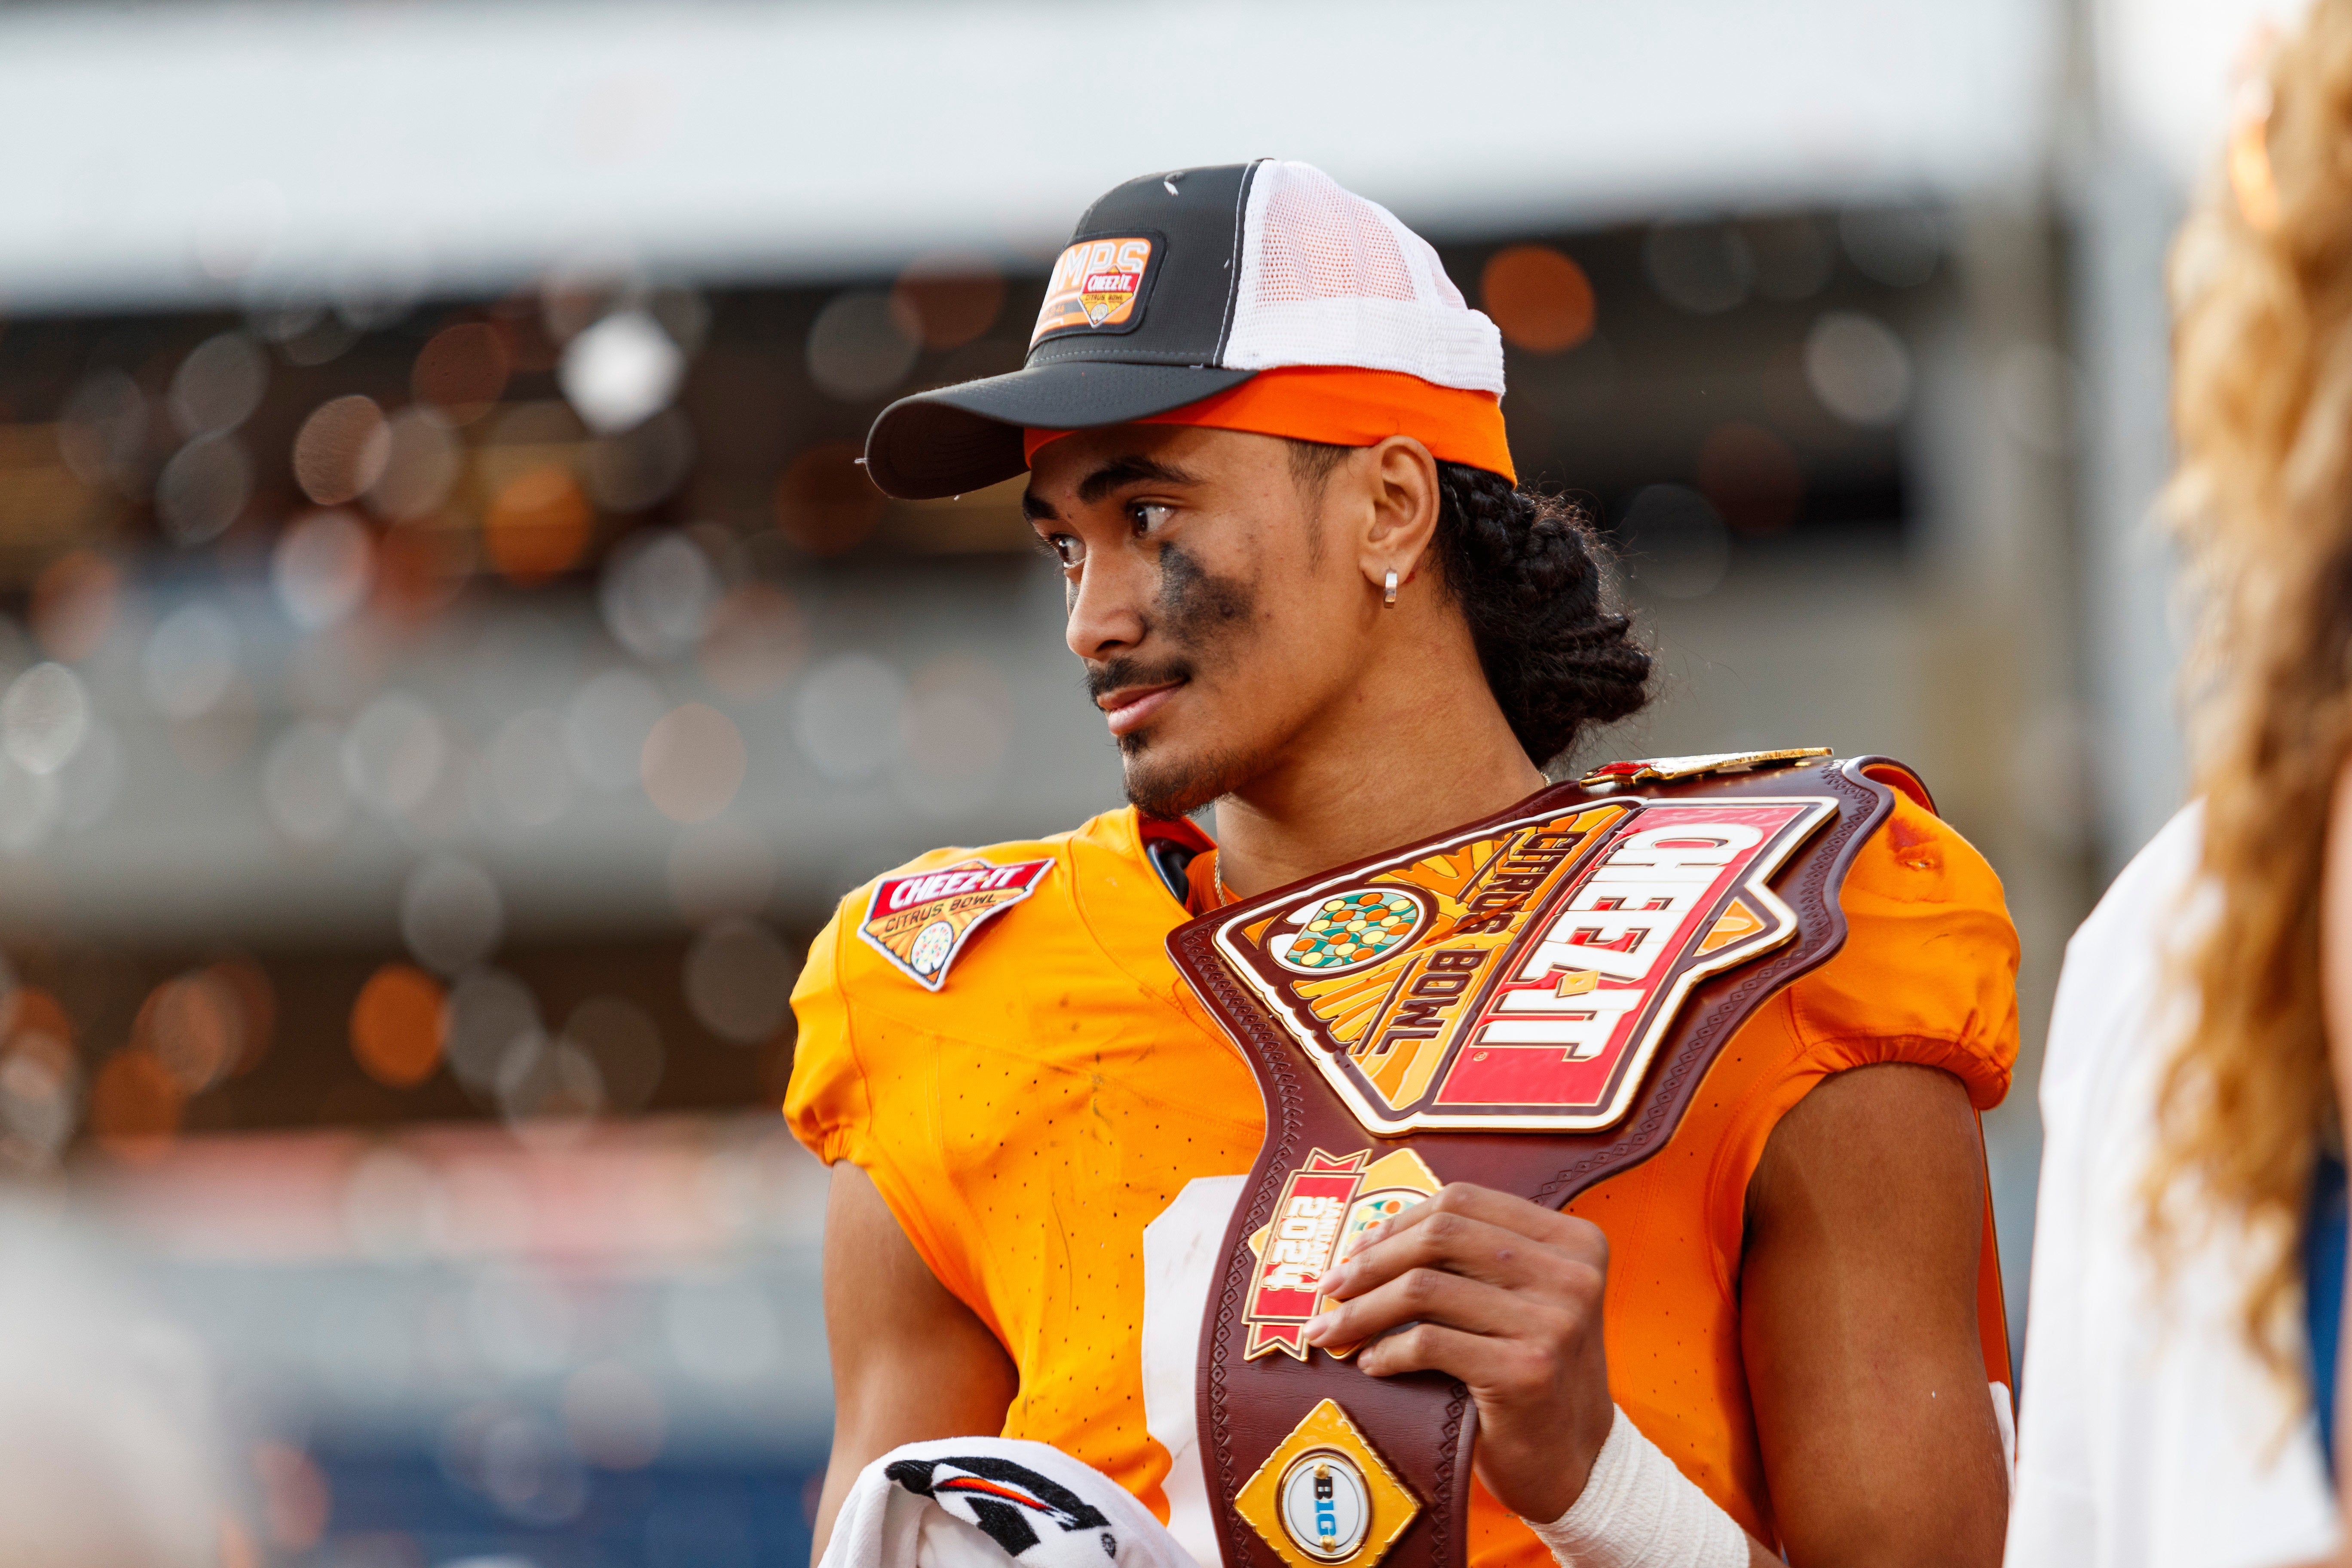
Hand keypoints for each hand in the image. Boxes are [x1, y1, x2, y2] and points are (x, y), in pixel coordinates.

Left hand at [1303, 1182, 1614, 1523]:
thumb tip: (1370, 1237)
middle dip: (1372, 1260)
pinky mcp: (1526, 1372)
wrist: (1578, 1462)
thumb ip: (1472, 1261)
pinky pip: (1428, 1342)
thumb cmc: (1534, 1372)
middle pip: (1441, 1236)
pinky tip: (1373, 1363)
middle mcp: (1571, 1274)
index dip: (1399, 1221)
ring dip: (1363, 1309)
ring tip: (1333, 1329)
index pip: (1464, 1201)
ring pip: (1424, 1289)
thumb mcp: (1522, 1300)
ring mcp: (1553, 1322)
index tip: (1357, 1248)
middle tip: (1331, 1286)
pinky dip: (1387, 1350)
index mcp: (1573, 1241)